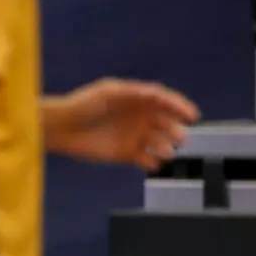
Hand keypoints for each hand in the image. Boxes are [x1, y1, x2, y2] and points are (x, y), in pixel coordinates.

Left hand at [44, 77, 200, 170]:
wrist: (62, 128)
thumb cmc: (83, 104)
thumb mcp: (108, 92)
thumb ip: (132, 92)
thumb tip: (156, 93)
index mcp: (138, 99)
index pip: (166, 101)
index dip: (181, 107)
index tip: (192, 115)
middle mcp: (141, 117)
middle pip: (168, 123)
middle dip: (176, 130)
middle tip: (180, 137)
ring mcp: (136, 136)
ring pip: (161, 143)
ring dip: (167, 148)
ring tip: (164, 151)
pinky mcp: (127, 154)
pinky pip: (148, 160)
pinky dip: (153, 163)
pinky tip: (151, 163)